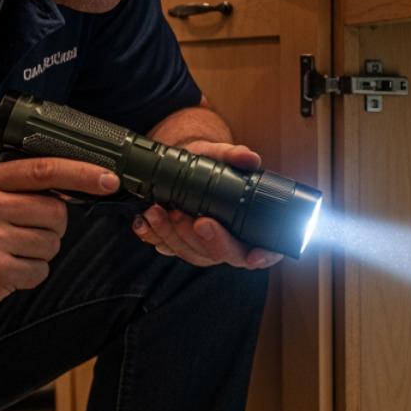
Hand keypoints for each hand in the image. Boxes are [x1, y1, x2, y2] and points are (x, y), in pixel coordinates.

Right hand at [0, 158, 121, 324]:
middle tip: (20, 236)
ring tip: (5, 255)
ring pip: (51, 244)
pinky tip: (1, 273)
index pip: (43, 170)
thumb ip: (12, 189)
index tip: (109, 179)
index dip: (82, 174)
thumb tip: (70, 185)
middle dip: (50, 228)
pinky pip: (39, 271)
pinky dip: (28, 275)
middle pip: (56, 212)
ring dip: (38, 254)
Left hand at [130, 140, 283, 269]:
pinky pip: (167, 248)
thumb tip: (250, 158)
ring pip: (193, 253)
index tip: (254, 254)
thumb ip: (232, 155)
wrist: (178, 166)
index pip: (266, 249)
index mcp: (249, 225)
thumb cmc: (205, 164)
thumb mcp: (216, 154)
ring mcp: (202, 246)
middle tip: (200, 222)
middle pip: (226, 255)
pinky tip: (144, 222)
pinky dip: (154, 236)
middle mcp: (228, 241)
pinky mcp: (178, 245)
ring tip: (160, 211)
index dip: (264, 256)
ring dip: (176, 235)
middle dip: (211, 241)